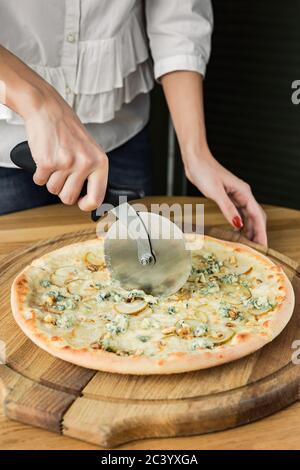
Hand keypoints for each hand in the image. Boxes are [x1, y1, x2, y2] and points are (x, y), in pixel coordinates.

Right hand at [24, 90, 107, 210]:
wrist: (48, 109)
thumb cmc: (68, 131)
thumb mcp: (89, 151)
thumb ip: (92, 173)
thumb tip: (91, 202)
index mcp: (100, 163)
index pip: (96, 198)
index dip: (86, 205)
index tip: (80, 203)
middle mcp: (85, 164)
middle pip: (69, 198)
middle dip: (62, 190)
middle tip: (62, 173)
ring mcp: (67, 163)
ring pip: (53, 190)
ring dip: (50, 179)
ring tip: (54, 160)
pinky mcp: (48, 162)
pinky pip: (39, 181)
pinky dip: (39, 173)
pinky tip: (44, 157)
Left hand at [184, 148, 267, 245]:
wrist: (195, 160)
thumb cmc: (205, 171)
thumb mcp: (216, 192)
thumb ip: (228, 208)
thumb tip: (239, 224)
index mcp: (244, 192)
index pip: (257, 215)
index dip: (261, 232)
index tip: (263, 245)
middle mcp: (243, 194)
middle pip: (256, 217)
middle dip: (258, 233)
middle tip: (257, 249)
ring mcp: (236, 195)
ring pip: (248, 215)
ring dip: (250, 229)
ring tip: (250, 244)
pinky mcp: (227, 196)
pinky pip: (238, 212)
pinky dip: (241, 223)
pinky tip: (238, 231)